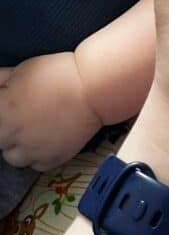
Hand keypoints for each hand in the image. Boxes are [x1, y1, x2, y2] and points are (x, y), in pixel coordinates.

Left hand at [0, 53, 101, 169]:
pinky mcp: (51, 159)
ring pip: (12, 157)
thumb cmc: (62, 76)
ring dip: (18, 145)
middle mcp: (13, 134)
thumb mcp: (23, 69)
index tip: (9, 106)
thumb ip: (1, 80)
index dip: (3, 109)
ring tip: (33, 129)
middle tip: (22, 115)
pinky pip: (36, 165)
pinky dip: (39, 155)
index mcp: (2, 110)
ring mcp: (32, 150)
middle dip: (6, 127)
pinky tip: (47, 138)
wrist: (94, 89)